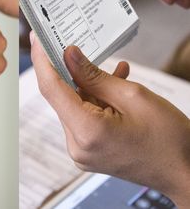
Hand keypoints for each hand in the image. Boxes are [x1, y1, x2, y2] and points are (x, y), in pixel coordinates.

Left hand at [30, 33, 189, 206]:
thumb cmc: (169, 141)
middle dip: (66, 70)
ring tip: (113, 71)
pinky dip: (95, 99)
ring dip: (87, 85)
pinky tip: (114, 86)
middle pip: (61, 97)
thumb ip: (94, 75)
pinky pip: (83, 116)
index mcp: (87, 132)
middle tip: (69, 45)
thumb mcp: (133, 96)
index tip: (36, 39)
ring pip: (73, 105)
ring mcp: (81, 151)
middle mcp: (78, 145)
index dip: (41, 60)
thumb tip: (68, 55)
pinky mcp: (88, 150)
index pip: (51, 88)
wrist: (185, 172)